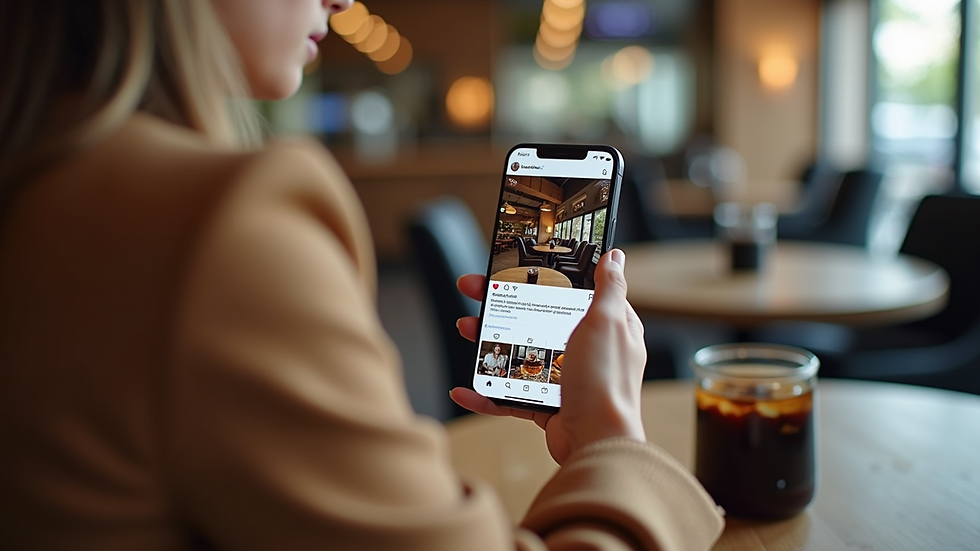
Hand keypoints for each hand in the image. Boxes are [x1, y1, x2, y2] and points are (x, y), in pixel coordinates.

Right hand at [452, 249, 647, 463]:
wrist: (596, 441)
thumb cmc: (606, 381)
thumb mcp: (607, 322)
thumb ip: (609, 289)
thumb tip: (614, 257)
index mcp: (605, 326)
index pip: (571, 290)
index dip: (542, 275)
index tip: (514, 265)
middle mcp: (586, 350)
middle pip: (536, 317)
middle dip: (501, 303)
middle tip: (473, 288)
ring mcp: (565, 378)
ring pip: (519, 353)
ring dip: (488, 342)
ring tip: (465, 328)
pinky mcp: (548, 405)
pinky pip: (510, 394)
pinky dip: (486, 394)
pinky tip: (465, 389)